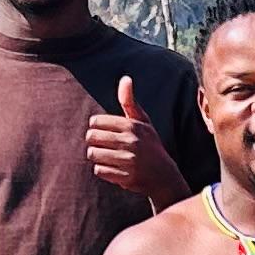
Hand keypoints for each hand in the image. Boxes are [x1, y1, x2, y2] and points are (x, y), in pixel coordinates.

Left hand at [84, 78, 186, 205]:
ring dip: (98, 156)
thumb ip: (129, 101)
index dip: (97, 127)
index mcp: (132, 126)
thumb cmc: (150, 144)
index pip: (95, 122)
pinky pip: (99, 170)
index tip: (105, 132)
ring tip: (109, 156)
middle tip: (104, 145)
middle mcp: (131, 142)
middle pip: (91, 137)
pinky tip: (114, 168)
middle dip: (95, 142)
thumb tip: (125, 78)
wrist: (163, 176)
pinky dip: (103, 170)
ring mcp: (128, 160)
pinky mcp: (125, 177)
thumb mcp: (143, 121)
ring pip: (93, 154)